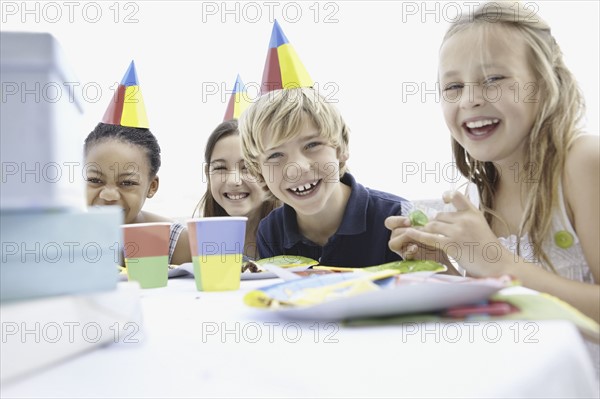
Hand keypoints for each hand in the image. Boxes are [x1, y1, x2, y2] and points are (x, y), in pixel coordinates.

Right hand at [385, 215, 448, 264]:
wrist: (444, 253)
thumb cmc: (435, 237)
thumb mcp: (429, 227)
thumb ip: (422, 222)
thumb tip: (420, 219)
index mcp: (401, 228)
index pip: (390, 222)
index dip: (397, 221)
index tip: (409, 222)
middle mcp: (398, 238)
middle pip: (394, 232)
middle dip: (405, 230)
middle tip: (415, 231)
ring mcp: (401, 249)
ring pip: (393, 243)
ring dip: (404, 239)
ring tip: (416, 239)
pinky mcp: (408, 259)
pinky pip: (403, 255)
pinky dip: (409, 251)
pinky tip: (415, 248)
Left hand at [395, 192, 512, 276]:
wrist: (499, 265)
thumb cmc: (489, 250)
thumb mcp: (481, 227)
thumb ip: (467, 221)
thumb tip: (445, 220)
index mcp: (473, 213)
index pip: (457, 196)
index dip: (448, 195)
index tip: (444, 199)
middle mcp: (465, 219)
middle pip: (439, 216)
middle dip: (434, 223)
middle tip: (433, 233)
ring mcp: (458, 232)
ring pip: (433, 225)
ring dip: (427, 230)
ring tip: (427, 237)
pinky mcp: (451, 245)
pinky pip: (429, 238)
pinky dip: (417, 235)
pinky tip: (408, 233)